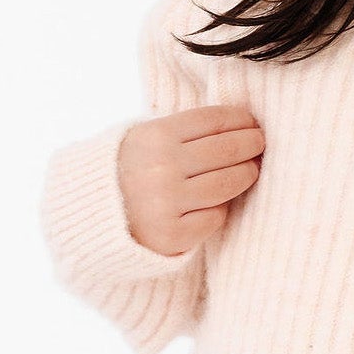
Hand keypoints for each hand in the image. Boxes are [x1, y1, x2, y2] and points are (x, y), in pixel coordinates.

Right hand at [118, 103, 264, 257]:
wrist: (94, 216)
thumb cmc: (133, 169)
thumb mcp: (147, 138)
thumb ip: (187, 130)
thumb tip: (244, 123)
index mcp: (155, 136)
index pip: (214, 120)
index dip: (241, 119)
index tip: (252, 122)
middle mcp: (161, 168)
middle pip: (228, 150)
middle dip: (251, 144)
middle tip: (259, 144)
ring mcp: (167, 203)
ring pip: (228, 183)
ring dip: (246, 174)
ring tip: (250, 170)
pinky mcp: (173, 234)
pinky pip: (216, 215)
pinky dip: (219, 207)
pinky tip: (216, 201)